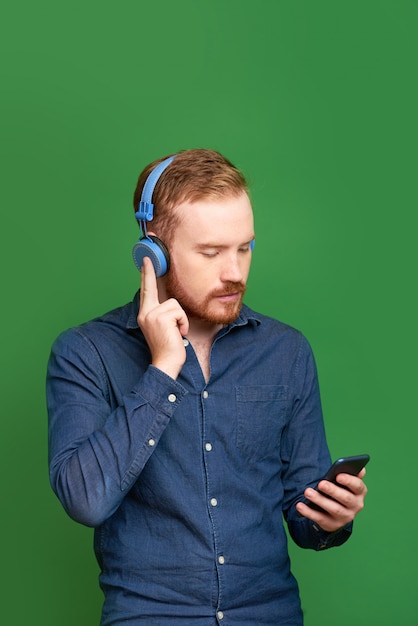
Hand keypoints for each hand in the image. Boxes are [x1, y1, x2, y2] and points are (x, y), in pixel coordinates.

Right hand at [137, 257, 188, 378]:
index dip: (145, 275)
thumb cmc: (168, 347)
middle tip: (149, 259)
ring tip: (177, 331)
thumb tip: (170, 301)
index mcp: (144, 314)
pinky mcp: (161, 318)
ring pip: (174, 303)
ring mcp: (151, 315)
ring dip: (181, 318)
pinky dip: (183, 323)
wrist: (166, 363)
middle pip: (152, 287)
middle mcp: (145, 313)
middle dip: (150, 272)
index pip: (146, 291)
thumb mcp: (162, 327)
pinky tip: (179, 333)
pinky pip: (179, 312)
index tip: (145, 261)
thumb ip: (162, 313)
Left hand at [295, 468, 367, 532]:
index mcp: (359, 493)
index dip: (349, 481)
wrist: (337, 513)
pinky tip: (299, 505)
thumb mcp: (346, 483)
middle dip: (333, 490)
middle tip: (320, 484)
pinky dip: (309, 512)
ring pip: (333, 509)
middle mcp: (355, 506)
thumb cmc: (340, 490)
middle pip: (346, 498)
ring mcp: (345, 517)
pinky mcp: (332, 525)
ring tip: (307, 492)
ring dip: (320, 500)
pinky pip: (320, 518)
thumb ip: (351, 474)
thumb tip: (361, 469)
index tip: (338, 476)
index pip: (358, 486)